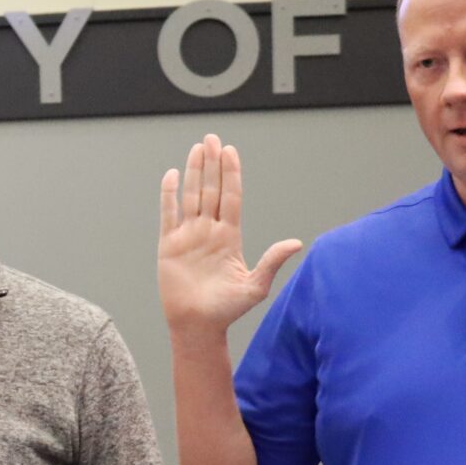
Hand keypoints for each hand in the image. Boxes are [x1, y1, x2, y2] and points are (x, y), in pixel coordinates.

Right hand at [158, 136, 302, 336]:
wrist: (198, 326)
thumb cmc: (227, 310)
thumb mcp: (255, 286)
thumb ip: (272, 261)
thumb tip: (296, 243)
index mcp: (229, 236)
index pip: (231, 197)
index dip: (231, 174)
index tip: (230, 152)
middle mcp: (209, 231)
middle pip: (211, 189)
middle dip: (212, 164)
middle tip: (212, 138)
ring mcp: (188, 236)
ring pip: (191, 196)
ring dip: (193, 171)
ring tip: (197, 148)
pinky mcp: (169, 245)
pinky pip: (168, 214)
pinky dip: (169, 195)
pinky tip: (171, 175)